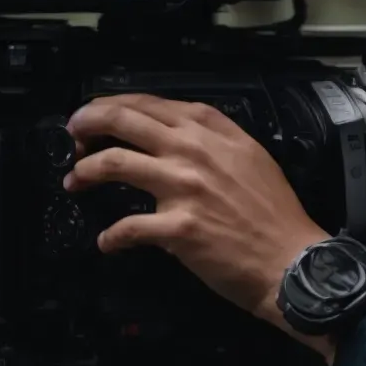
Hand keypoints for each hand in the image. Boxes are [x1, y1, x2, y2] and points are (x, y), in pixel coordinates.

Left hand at [64, 93, 332, 353]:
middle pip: (123, 121)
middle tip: (73, 135)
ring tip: (75, 181)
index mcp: (212, 130)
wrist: (292, 262)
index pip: (150, 103)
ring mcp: (183, 187)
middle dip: (87, 123)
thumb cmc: (274, 214)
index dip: (115, 105)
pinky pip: (127, 226)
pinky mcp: (177, 227)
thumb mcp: (250, 157)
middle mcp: (194, 151)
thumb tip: (172, 135)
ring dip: (84, 172)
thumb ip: (213, 139)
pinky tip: (107, 242)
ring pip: (113, 163)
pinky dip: (111, 236)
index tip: (97, 115)